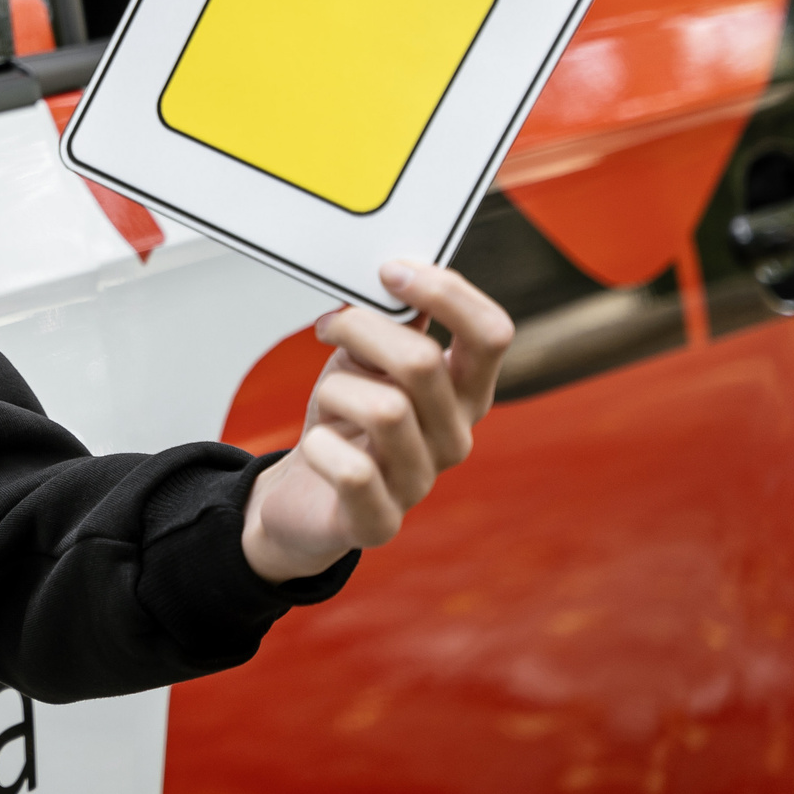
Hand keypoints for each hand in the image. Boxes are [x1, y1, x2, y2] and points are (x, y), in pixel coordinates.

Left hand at [239, 261, 513, 582]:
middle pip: (422, 362)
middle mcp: (454, 437)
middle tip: (328, 327)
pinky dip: (320, 448)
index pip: (491, 334)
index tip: (390, 271)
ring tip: (327, 398)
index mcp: (464, 391)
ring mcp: (421, 482)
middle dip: (360, 330)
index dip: (446, 292)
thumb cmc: (344, 419)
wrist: (303, 496)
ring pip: (384, 409)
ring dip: (335, 388)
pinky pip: (352, 471)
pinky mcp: (379, 522)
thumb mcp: (368, 358)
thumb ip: (393, 320)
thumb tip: (400, 270)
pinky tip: (316, 447)